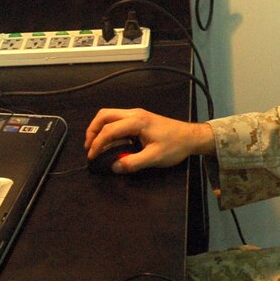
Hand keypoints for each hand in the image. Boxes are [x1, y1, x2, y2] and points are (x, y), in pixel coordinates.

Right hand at [84, 107, 214, 173]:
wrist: (191, 137)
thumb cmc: (175, 146)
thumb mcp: (154, 158)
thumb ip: (133, 163)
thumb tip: (114, 166)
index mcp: (137, 121)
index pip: (109, 130)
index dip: (97, 144)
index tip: (92, 157)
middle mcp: (134, 114)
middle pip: (104, 115)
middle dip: (92, 130)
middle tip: (89, 147)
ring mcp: (136, 114)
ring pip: (110, 115)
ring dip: (99, 129)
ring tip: (95, 145)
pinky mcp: (139, 119)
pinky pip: (118, 120)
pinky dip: (108, 129)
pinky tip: (110, 143)